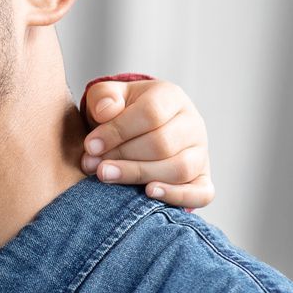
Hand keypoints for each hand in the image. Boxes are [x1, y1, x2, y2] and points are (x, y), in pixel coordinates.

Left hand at [80, 78, 212, 208]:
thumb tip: (105, 111)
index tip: (90, 145)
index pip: (151, 113)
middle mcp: (192, 124)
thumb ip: (103, 97)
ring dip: (138, 175)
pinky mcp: (202, 179)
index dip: (118, 131)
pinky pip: (201, 193)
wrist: (137, 131)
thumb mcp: (108, 96)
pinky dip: (177, 196)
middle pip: (162, 143)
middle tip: (91, 164)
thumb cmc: (120, 113)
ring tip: (105, 176)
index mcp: (171, 97)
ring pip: (179, 168)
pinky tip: (149, 193)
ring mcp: (200, 153)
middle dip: (122, 156)